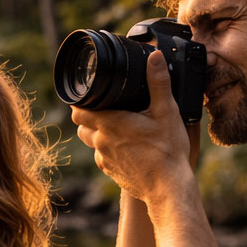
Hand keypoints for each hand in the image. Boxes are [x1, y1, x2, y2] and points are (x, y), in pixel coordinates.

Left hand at [71, 49, 199, 201]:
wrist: (168, 189)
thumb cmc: (168, 152)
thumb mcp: (167, 112)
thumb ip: (158, 84)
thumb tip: (154, 57)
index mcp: (110, 124)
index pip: (78, 110)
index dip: (80, 101)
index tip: (88, 93)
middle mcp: (101, 142)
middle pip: (81, 125)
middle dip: (88, 115)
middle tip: (104, 106)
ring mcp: (104, 159)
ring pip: (90, 141)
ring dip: (97, 131)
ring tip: (115, 124)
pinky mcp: (111, 172)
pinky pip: (101, 156)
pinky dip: (107, 148)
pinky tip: (125, 145)